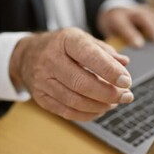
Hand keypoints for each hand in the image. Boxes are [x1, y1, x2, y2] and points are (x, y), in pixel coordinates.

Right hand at [9, 28, 133, 120]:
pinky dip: (87, 114)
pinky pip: (67, 112)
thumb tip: (124, 63)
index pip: (89, 55)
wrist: (27, 55)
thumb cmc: (63, 46)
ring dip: (100, 105)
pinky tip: (100, 109)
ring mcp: (42, 80)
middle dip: (108, 93)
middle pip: (81, 82)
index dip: (110, 70)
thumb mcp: (83, 40)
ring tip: (115, 102)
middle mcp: (51, 59)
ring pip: (74, 100)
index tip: (127, 81)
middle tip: (126, 96)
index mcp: (66, 40)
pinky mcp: (40, 97)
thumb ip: (105, 51)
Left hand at [98, 5, 153, 47]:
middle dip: (151, 28)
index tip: (139, 45)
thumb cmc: (113, 31)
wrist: (113, 12)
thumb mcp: (110, 37)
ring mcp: (140, 10)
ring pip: (152, 15)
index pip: (123, 25)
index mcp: (116, 19)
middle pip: (141, 17)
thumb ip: (116, 47)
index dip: (131, 34)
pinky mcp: (149, 10)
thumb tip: (124, 62)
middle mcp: (129, 12)